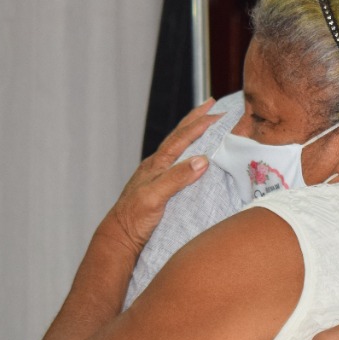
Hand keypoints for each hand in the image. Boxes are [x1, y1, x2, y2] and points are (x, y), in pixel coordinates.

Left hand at [104, 99, 219, 255]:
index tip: (218, 113)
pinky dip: (188, 150)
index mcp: (156, 164)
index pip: (181, 138)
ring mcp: (157, 175)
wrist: (120, 236)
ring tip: (203, 121)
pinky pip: (177, 160)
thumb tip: (202, 159)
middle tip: (211, 103)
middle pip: (178, 135)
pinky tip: (192, 154)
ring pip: (177, 146)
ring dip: (191, 131)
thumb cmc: (134, 217)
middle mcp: (157, 165)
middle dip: (195, 118)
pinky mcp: (159, 186)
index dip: (199, 124)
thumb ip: (177, 177)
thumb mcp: (156, 197)